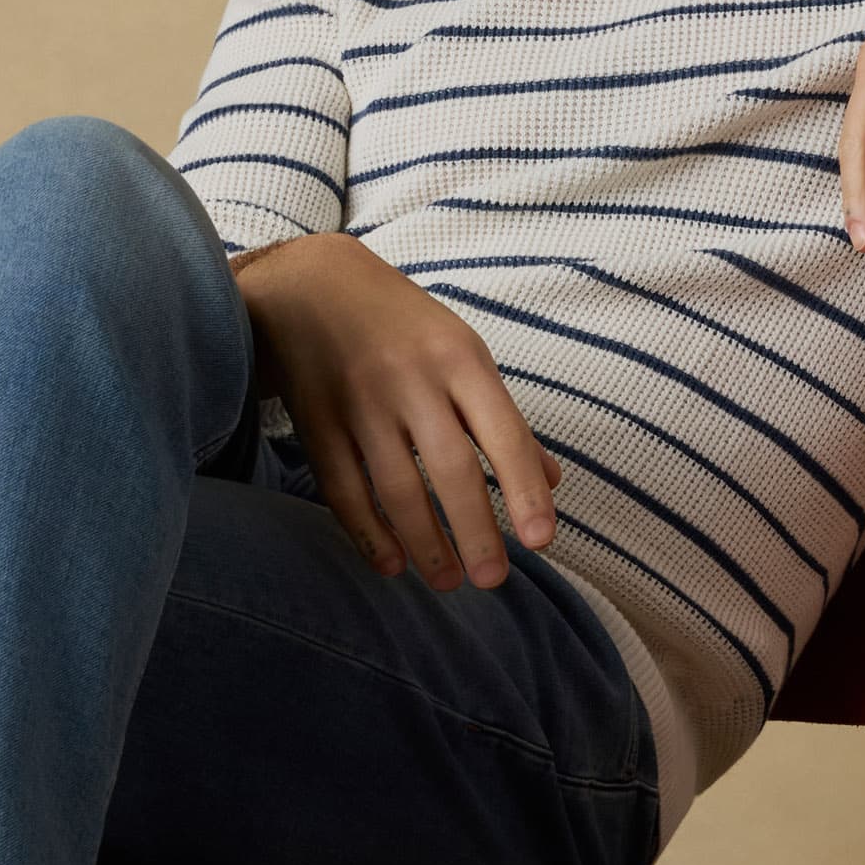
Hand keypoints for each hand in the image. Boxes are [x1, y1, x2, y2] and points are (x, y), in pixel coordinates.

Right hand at [232, 232, 560, 587]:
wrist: (311, 283)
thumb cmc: (404, 326)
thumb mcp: (463, 353)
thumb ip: (505, 419)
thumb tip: (553, 484)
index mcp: (459, 359)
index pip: (502, 432)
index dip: (524, 490)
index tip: (542, 541)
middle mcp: (410, 379)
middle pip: (449, 468)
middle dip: (475, 531)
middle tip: (493, 581)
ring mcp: (359, 400)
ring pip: (395, 487)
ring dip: (425, 544)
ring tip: (448, 582)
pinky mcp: (315, 419)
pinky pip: (343, 487)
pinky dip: (367, 532)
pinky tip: (392, 563)